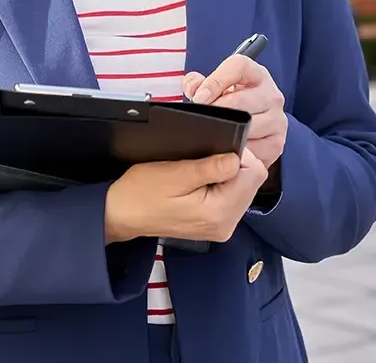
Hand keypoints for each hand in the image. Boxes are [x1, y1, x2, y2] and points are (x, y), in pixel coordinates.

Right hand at [104, 150, 268, 244]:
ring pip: (243, 189)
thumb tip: (237, 158)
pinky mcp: (215, 224)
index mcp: (218, 212)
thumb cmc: (142, 192)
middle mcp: (226, 224)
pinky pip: (232, 198)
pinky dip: (222, 184)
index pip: (254, 174)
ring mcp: (222, 227)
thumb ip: (209, 168)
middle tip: (205, 157)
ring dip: (228, 174)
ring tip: (200, 170)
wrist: (122, 214)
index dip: (239, 153)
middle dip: (235, 164)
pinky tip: (201, 180)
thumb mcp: (174, 173)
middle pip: (252, 182)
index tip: (216, 148)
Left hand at [183, 54, 287, 170]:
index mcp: (256, 74)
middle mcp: (271, 95)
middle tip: (199, 120)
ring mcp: (277, 120)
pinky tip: (225, 149)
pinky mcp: (276, 144)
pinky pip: (252, 150)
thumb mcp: (215, 87)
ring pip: (247, 127)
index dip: (215, 81)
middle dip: (216, 111)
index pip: (239, 67)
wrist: (254, 123)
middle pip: (241, 101)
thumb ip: (198, 83)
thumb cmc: (230, 101)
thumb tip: (193, 90)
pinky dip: (236, 151)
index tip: (199, 98)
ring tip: (211, 134)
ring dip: (226, 132)